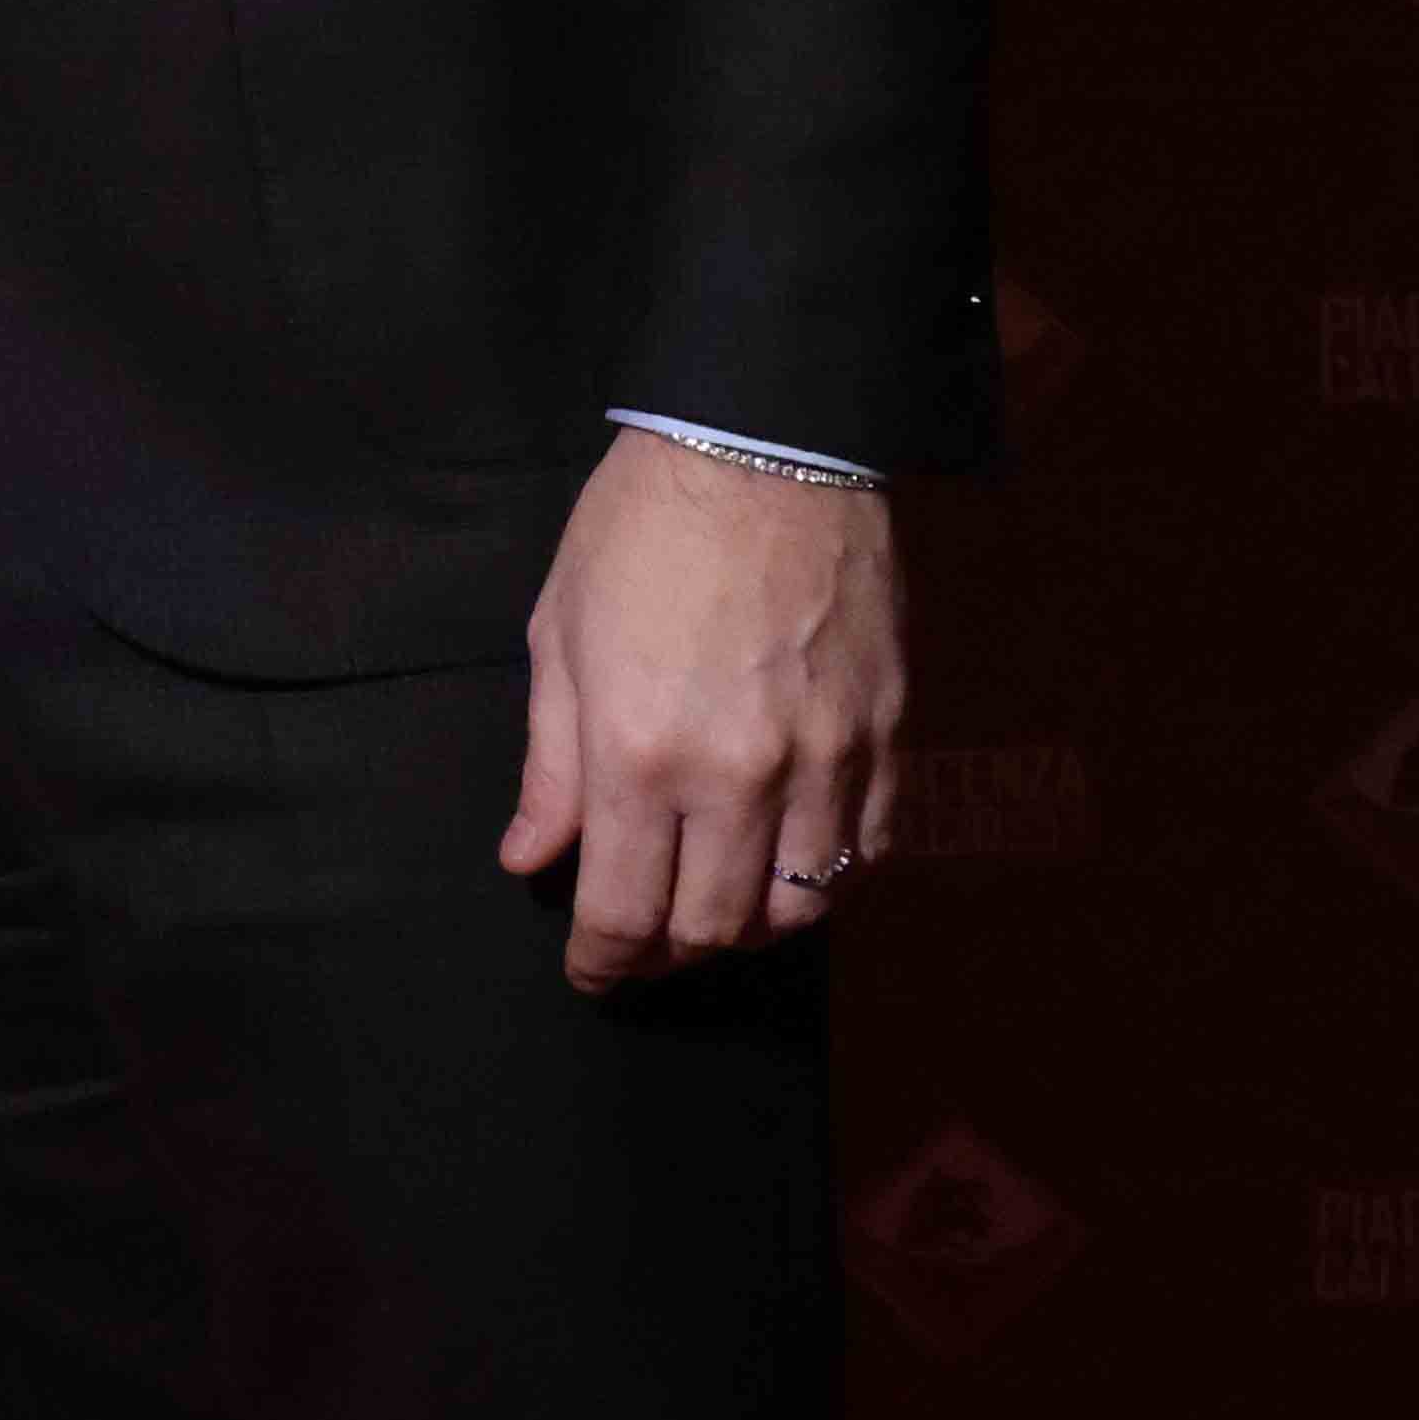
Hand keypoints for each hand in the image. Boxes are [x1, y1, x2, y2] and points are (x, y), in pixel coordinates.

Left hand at [498, 429, 902, 992]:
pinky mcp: (888, 737)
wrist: (764, 444)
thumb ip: (550, 764)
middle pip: (715, 929)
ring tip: (711, 907)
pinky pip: (868, 851)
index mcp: (640, 752)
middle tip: (641, 943)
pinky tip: (788, 860)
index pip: (624, 912)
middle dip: (669, 954)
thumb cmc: (640, 529)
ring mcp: (827, 761)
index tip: (590, 974)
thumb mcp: (560, 634)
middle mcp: (739, 776)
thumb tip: (530, 859)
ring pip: (801, 909)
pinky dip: (827, 877)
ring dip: (749, 927)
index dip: (602, 964)